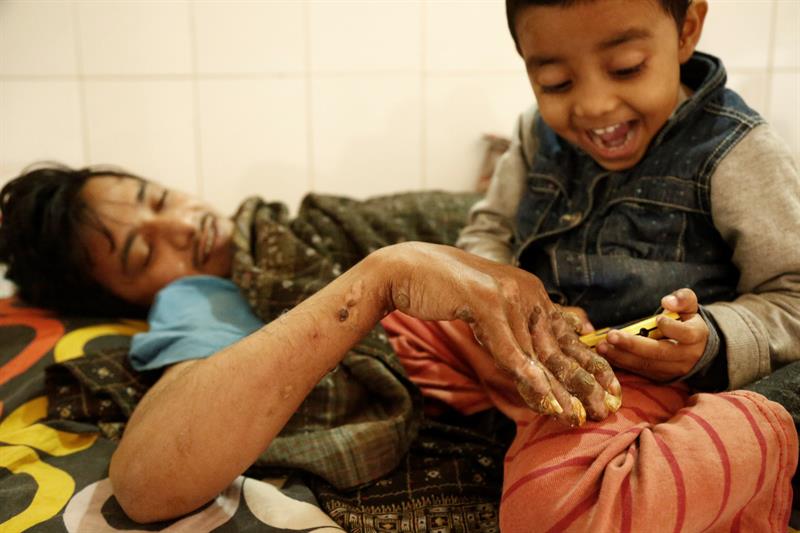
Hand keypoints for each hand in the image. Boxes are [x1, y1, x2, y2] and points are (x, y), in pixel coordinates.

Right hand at [375, 242, 620, 425]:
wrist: (406, 270)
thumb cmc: (442, 292)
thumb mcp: (487, 308)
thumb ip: (512, 328)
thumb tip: (532, 360)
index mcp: (530, 292)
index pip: (565, 335)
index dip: (590, 362)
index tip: (611, 389)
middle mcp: (526, 292)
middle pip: (559, 346)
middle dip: (585, 381)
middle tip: (606, 409)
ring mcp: (508, 297)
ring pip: (538, 353)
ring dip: (559, 389)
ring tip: (577, 416)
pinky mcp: (486, 303)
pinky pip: (509, 350)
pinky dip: (527, 377)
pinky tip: (544, 400)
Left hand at [596, 288, 708, 380]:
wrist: (696, 349)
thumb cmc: (687, 322)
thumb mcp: (689, 307)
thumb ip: (682, 299)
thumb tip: (667, 302)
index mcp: (696, 337)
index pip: (686, 334)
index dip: (672, 328)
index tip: (658, 319)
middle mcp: (685, 357)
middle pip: (659, 353)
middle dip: (633, 344)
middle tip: (611, 335)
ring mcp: (672, 370)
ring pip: (646, 364)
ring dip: (621, 356)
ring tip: (602, 346)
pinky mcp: (660, 377)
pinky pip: (639, 371)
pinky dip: (621, 363)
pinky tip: (606, 354)